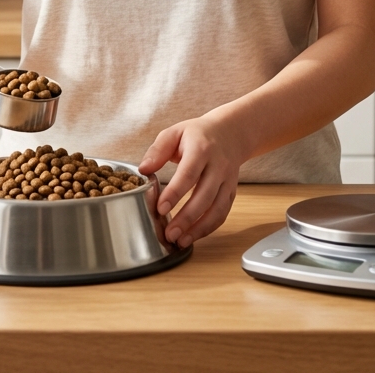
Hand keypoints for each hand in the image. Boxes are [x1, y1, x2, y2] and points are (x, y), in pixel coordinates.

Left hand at [138, 111, 243, 247]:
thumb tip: (143, 169)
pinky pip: (222, 213)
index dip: (175, 193)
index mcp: (201, 149)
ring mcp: (227, 181)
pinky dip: (209, 228)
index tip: (161, 208)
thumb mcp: (175, 132)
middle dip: (187, 218)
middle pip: (204, 196)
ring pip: (216, 209)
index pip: (189, 174)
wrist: (229, 133)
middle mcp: (218, 166)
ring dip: (199, 229)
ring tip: (180, 241)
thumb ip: (158, 150)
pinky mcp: (231, 192)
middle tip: (170, 233)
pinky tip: (194, 236)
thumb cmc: (197, 134)